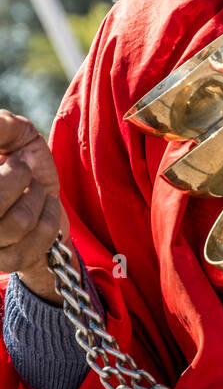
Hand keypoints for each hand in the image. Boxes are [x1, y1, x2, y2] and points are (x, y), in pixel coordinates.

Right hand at [0, 110, 69, 302]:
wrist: (49, 203)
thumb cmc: (27, 162)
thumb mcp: (16, 135)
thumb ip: (4, 125)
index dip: (9, 169)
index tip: (16, 154)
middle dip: (19, 176)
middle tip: (26, 167)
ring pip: (18, 222)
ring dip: (37, 198)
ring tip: (35, 191)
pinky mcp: (7, 262)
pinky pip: (38, 238)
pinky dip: (51, 217)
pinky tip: (44, 209)